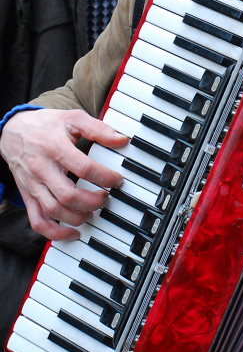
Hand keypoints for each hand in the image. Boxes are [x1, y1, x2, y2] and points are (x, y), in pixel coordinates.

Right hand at [0, 109, 126, 240]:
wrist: (12, 131)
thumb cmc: (45, 125)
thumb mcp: (73, 118)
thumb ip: (98, 129)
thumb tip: (121, 139)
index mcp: (55, 148)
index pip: (83, 167)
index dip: (105, 177)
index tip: (117, 180)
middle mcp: (42, 169)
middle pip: (68, 195)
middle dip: (92, 201)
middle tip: (105, 197)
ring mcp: (33, 185)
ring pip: (54, 211)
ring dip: (77, 217)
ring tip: (92, 211)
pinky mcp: (28, 196)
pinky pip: (37, 221)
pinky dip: (55, 233)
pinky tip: (73, 232)